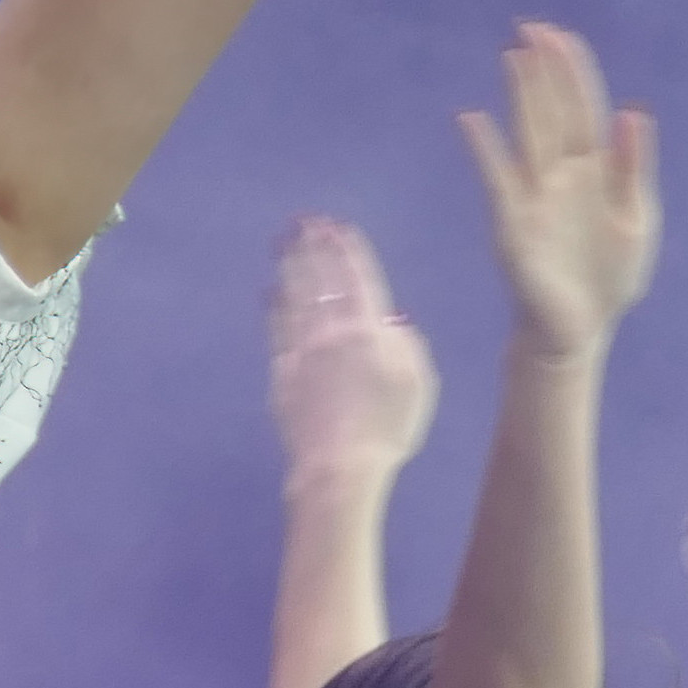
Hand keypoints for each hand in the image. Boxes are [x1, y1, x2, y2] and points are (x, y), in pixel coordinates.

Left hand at [267, 216, 437, 485]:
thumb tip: (391, 320)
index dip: (347, 249)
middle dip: (312, 246)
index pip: (357, 277)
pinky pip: (276, 330)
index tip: (336, 225)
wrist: (338, 467)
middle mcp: (332, 331)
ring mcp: (302, 351)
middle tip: (302, 220)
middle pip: (320, 278)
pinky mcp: (281, 373)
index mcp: (369, 330)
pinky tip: (269, 291)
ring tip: (283, 242)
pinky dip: (273, 306)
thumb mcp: (418, 385)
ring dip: (290, 266)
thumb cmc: (388, 430)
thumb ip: (408, 346)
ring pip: (295, 297)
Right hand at [459, 25, 657, 358]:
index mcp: (595, 170)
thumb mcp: (637, 218)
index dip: (572, 70)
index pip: (583, 108)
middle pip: (552, 111)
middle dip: (543, 70)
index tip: (557, 33)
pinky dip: (485, 150)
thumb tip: (632, 112)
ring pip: (528, 134)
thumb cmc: (609, 276)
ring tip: (512, 56)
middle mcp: (561, 174)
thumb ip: (635, 167)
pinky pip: (497, 180)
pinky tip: (473, 120)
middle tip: (529, 27)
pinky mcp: (512, 224)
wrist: (582, 329)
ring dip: (521, 96)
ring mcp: (534, 196)